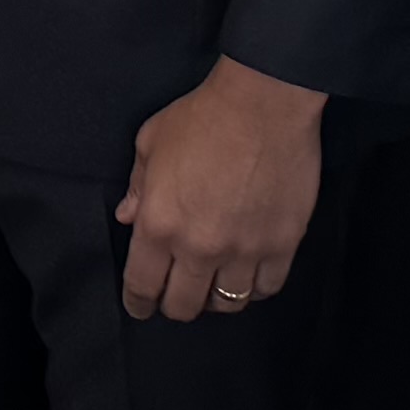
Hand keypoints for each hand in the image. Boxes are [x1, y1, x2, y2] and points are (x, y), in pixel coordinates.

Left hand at [116, 57, 324, 321]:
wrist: (264, 103)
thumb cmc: (203, 116)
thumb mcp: (151, 142)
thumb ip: (138, 186)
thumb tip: (128, 217)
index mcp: (159, 225)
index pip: (142, 285)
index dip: (138, 302)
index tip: (141, 306)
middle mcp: (198, 248)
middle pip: (184, 305)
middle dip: (175, 304)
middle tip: (178, 295)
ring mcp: (243, 251)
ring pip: (227, 304)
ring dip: (216, 297)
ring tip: (215, 285)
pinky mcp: (281, 245)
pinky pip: (266, 287)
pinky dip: (255, 287)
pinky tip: (249, 276)